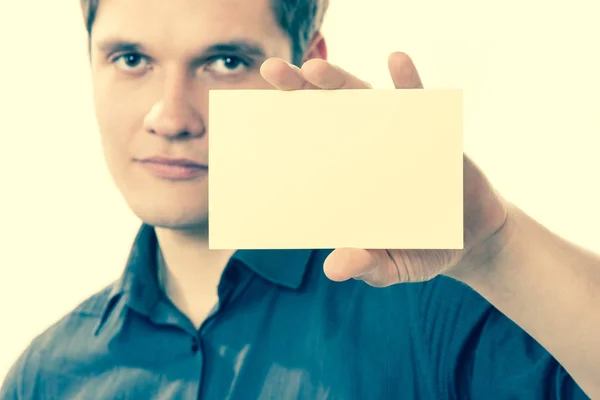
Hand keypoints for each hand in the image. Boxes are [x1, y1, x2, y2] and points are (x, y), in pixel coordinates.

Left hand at [260, 53, 509, 285]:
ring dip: (339, 81)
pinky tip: (397, 61)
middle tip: (272, 71)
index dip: (285, 131)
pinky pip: (419, 102)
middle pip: (328, 112)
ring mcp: (398, 137)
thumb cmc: (423, 252)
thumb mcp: (393, 266)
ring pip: (364, 100)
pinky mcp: (433, 132)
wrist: (472, 240)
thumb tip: (335, 268)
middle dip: (300, 89)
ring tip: (315, 69)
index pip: (311, 148)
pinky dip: (408, 82)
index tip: (254, 117)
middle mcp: (366, 150)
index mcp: (348, 179)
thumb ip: (368, 266)